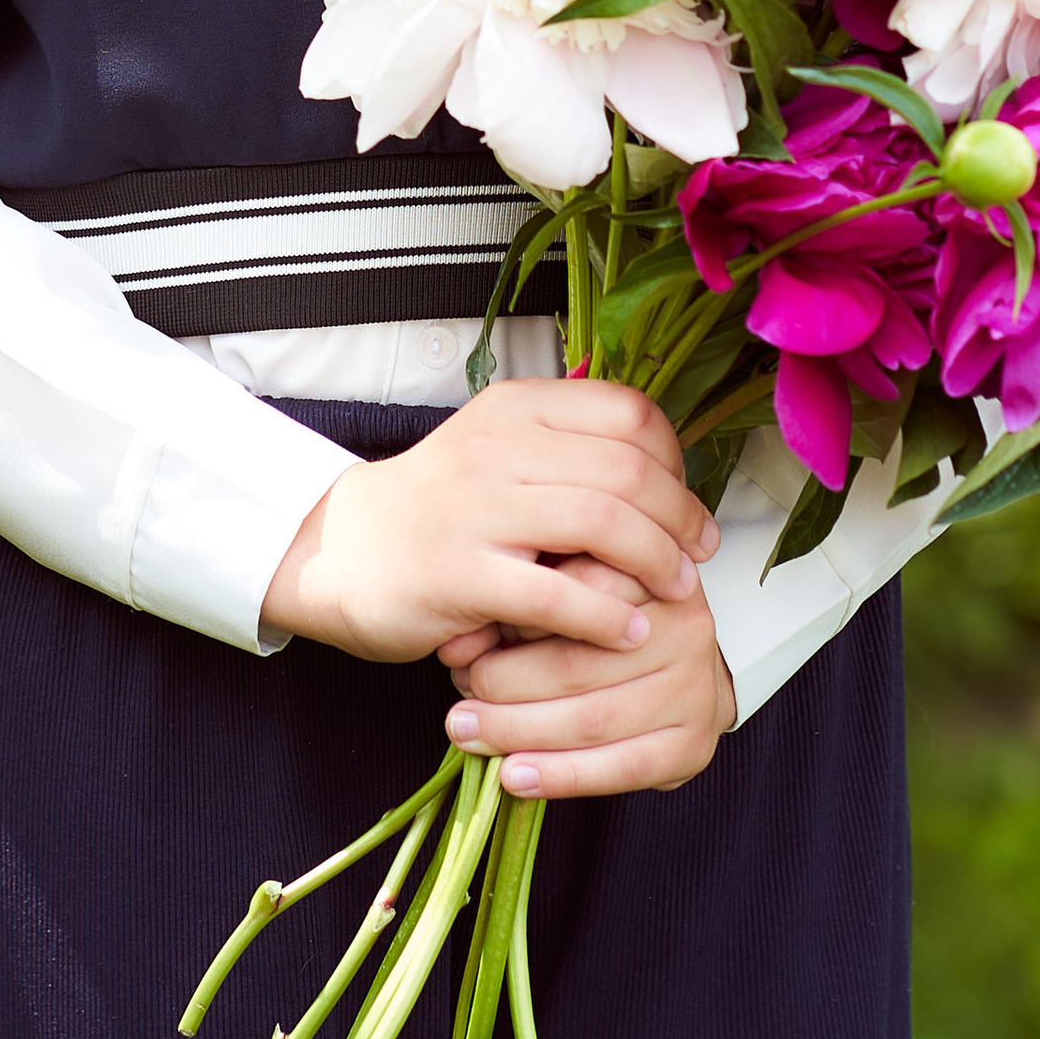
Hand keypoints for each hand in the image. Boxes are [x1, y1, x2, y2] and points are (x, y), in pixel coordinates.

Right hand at [261, 379, 718, 665]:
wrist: (341, 550)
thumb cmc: (442, 507)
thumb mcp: (502, 450)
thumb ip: (570, 448)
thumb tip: (670, 472)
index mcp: (516, 407)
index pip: (628, 413)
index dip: (674, 461)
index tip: (683, 503)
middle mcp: (495, 445)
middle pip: (626, 468)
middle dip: (679, 516)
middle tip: (698, 553)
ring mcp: (473, 508)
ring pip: (600, 520)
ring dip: (655, 562)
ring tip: (676, 591)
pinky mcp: (456, 575)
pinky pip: (554, 595)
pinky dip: (605, 617)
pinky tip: (627, 631)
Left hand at [442, 554, 736, 797]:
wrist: (683, 673)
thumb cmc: (608, 626)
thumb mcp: (578, 587)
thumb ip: (530, 596)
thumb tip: (456, 639)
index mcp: (655, 571)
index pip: (578, 589)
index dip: (514, 616)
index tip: (463, 637)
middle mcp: (685, 626)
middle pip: (577, 661)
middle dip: (505, 681)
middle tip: (459, 685)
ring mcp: (696, 688)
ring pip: (592, 718)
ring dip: (519, 731)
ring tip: (467, 731)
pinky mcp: (694, 745)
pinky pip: (620, 768)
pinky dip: (560, 776)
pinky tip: (513, 776)